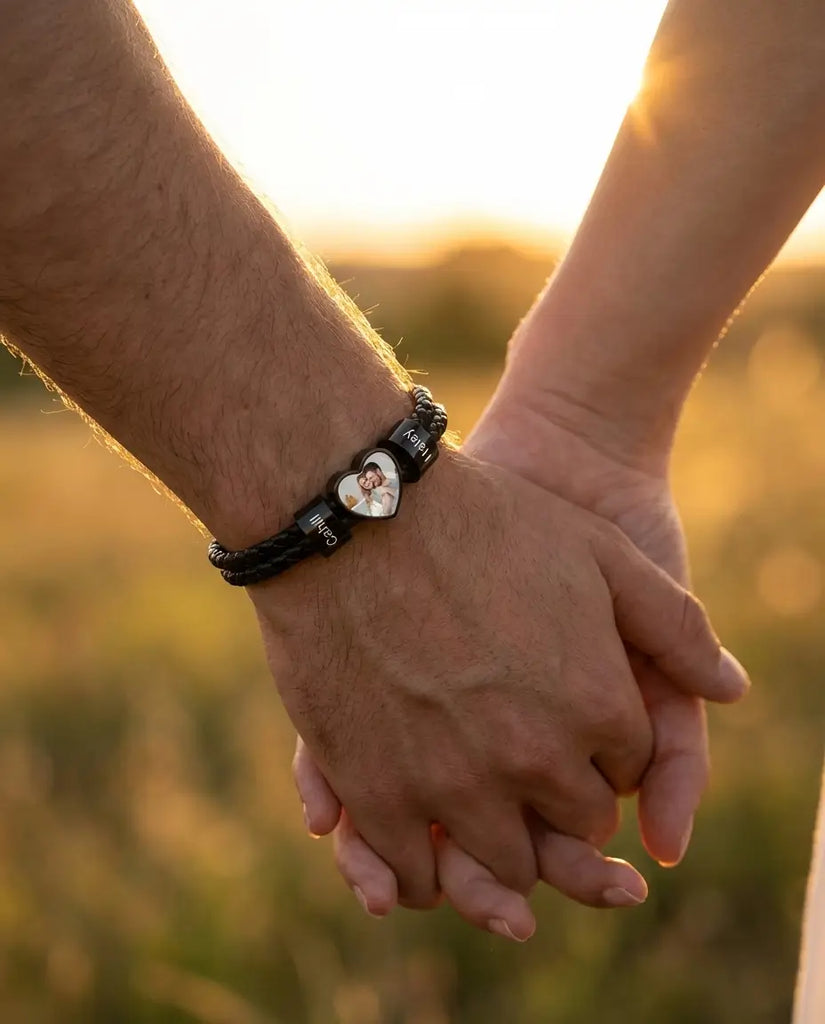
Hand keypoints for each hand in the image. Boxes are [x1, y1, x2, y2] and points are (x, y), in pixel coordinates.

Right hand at [285, 445, 746, 923]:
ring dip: (500, 842)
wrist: (360, 512)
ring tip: (483, 806)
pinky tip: (425, 842)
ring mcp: (451, 784)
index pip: (625, 771)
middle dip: (563, 798)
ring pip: (502, 862)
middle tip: (532, 762)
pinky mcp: (376, 793)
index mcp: (595, 708)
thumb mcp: (602, 553)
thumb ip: (677, 626)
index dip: (603, 746)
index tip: (574, 721)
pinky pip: (414, 872)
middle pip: (572, 824)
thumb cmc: (485, 523)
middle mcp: (532, 761)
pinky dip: (425, 871)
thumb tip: (734, 687)